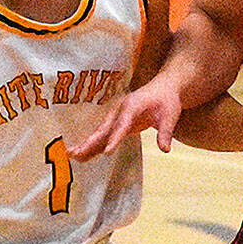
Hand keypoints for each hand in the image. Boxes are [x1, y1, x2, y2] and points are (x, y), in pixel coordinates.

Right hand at [68, 77, 182, 160]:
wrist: (164, 87)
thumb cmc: (167, 100)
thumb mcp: (171, 115)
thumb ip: (165, 132)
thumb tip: (165, 149)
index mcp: (132, 106)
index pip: (122, 125)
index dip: (114, 138)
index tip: (107, 152)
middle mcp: (120, 110)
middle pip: (103, 129)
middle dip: (89, 142)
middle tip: (76, 152)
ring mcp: (116, 116)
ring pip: (99, 133)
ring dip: (85, 144)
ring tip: (71, 155)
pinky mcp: (116, 123)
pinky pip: (103, 135)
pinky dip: (92, 145)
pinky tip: (81, 155)